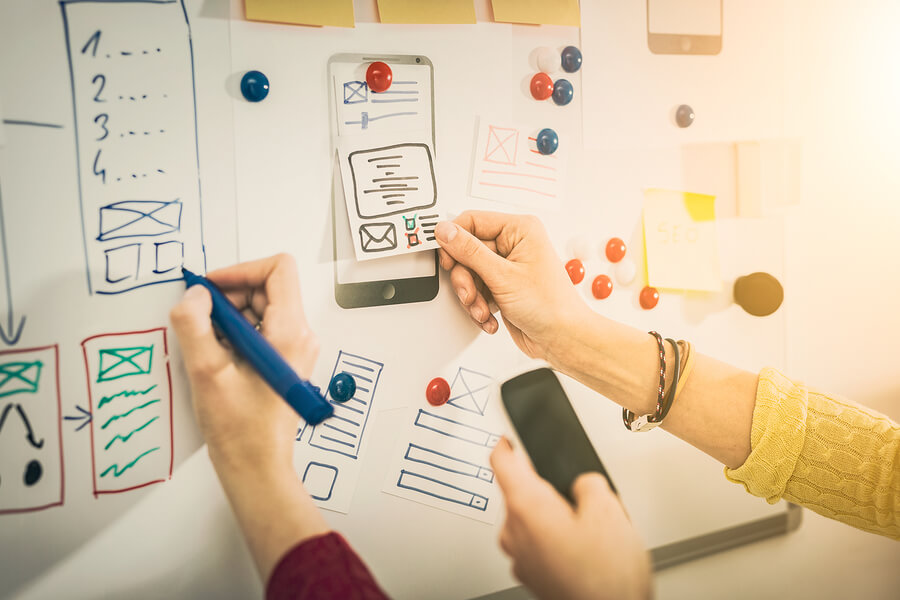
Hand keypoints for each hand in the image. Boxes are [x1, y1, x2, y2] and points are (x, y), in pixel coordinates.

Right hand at [170, 254, 318, 472]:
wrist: (256, 467)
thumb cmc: (239, 429)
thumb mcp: (206, 372)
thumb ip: (195, 325)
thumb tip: (194, 294)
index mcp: (290, 332)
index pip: (278, 269)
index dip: (240, 270)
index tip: (208, 289)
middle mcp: (299, 336)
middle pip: (266, 288)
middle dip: (228, 296)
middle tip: (198, 320)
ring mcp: (293, 348)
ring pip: (259, 309)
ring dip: (227, 317)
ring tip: (206, 345)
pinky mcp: (283, 361)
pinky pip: (258, 330)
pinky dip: (233, 334)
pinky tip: (215, 358)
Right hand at [435, 211, 587, 360]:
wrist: (562, 338)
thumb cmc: (551, 307)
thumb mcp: (503, 276)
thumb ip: (469, 252)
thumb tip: (445, 231)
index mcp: (520, 229)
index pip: (472, 221)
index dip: (455, 240)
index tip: (447, 258)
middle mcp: (513, 244)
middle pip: (467, 252)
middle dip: (465, 278)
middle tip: (470, 293)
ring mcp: (507, 267)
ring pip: (469, 274)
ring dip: (472, 297)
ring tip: (483, 309)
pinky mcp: (503, 285)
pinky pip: (477, 289)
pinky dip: (479, 305)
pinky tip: (490, 315)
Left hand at [491, 439, 651, 599]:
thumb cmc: (605, 577)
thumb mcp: (609, 509)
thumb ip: (589, 482)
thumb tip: (583, 484)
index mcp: (526, 507)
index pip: (502, 461)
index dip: (506, 443)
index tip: (508, 436)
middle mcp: (515, 532)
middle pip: (519, 492)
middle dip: (545, 486)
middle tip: (577, 492)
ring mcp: (521, 557)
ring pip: (530, 519)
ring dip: (552, 516)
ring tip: (589, 528)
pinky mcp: (533, 575)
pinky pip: (537, 544)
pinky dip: (555, 539)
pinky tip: (584, 549)